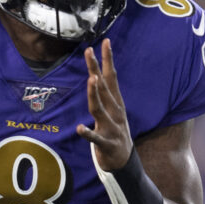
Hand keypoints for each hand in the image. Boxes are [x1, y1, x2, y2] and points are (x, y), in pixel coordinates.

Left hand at [76, 39, 132, 170]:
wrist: (124, 162)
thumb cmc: (115, 132)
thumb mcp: (113, 111)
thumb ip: (105, 95)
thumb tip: (95, 74)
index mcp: (116, 103)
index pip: (111, 77)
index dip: (108, 60)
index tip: (105, 41)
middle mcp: (115, 112)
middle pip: (104, 88)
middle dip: (96, 69)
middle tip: (89, 51)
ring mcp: (112, 128)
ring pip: (100, 109)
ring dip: (95, 95)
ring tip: (91, 80)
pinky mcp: (107, 144)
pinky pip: (95, 138)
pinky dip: (88, 133)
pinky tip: (80, 128)